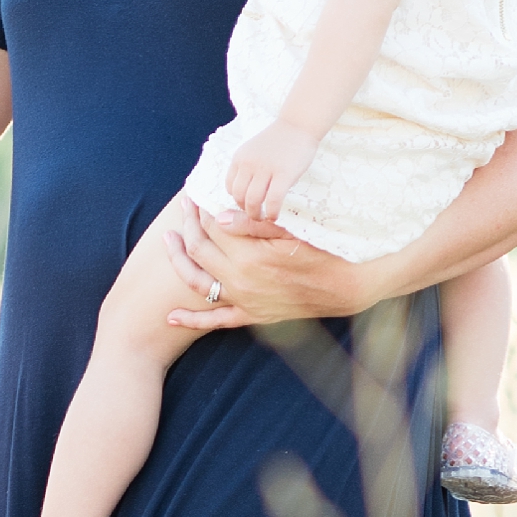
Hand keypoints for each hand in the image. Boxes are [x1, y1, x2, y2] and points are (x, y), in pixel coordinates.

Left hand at [163, 197, 368, 333]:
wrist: (346, 287)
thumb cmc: (323, 251)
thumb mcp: (293, 231)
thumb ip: (255, 223)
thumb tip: (220, 216)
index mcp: (250, 256)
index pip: (213, 227)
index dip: (203, 209)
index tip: (198, 195)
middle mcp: (241, 281)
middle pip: (200, 250)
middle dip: (188, 225)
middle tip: (184, 207)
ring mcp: (244, 301)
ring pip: (198, 283)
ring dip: (179, 262)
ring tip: (170, 241)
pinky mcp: (251, 316)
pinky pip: (215, 321)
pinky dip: (192, 320)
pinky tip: (171, 316)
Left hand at [220, 120, 315, 223]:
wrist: (299, 124)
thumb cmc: (278, 141)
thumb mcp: (253, 151)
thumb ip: (246, 168)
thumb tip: (243, 195)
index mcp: (239, 158)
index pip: (230, 187)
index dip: (237, 199)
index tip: (246, 205)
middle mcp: (249, 163)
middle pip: (239, 196)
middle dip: (245, 210)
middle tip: (255, 215)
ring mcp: (266, 168)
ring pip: (253, 201)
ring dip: (256, 215)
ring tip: (263, 218)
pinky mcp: (284, 174)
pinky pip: (273, 200)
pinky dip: (272, 212)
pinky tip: (274, 216)